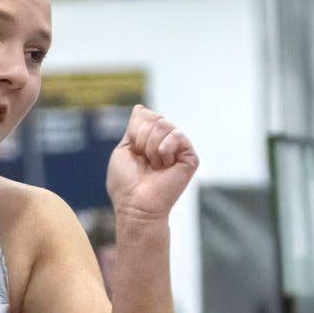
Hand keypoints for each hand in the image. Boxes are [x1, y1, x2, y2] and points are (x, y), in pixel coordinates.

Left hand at [106, 105, 197, 222]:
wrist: (136, 205)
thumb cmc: (126, 183)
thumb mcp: (123, 149)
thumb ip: (134, 128)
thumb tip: (140, 108)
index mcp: (151, 140)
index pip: (145, 115)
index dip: (136, 131)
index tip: (134, 152)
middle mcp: (167, 143)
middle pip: (155, 118)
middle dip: (143, 139)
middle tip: (145, 162)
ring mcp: (179, 150)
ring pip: (165, 125)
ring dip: (152, 147)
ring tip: (155, 166)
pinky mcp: (190, 158)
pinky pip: (178, 136)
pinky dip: (165, 150)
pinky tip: (165, 165)